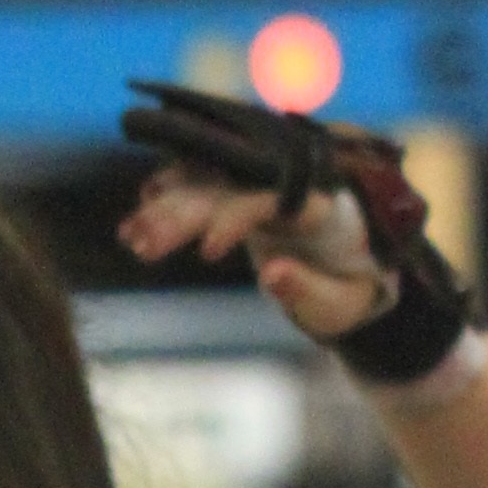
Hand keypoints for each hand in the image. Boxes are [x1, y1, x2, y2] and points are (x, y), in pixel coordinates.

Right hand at [117, 158, 394, 346]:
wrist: (356, 273)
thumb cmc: (352, 294)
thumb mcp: (339, 304)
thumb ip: (308, 290)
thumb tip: (271, 274)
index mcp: (319, 204)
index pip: (268, 196)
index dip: (234, 217)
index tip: (206, 252)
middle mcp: (288, 185)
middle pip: (227, 185)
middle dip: (181, 212)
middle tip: (142, 247)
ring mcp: (263, 186)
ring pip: (206, 182)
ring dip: (164, 207)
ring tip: (131, 238)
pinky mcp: (244, 193)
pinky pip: (201, 185)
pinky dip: (168, 200)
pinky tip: (137, 218)